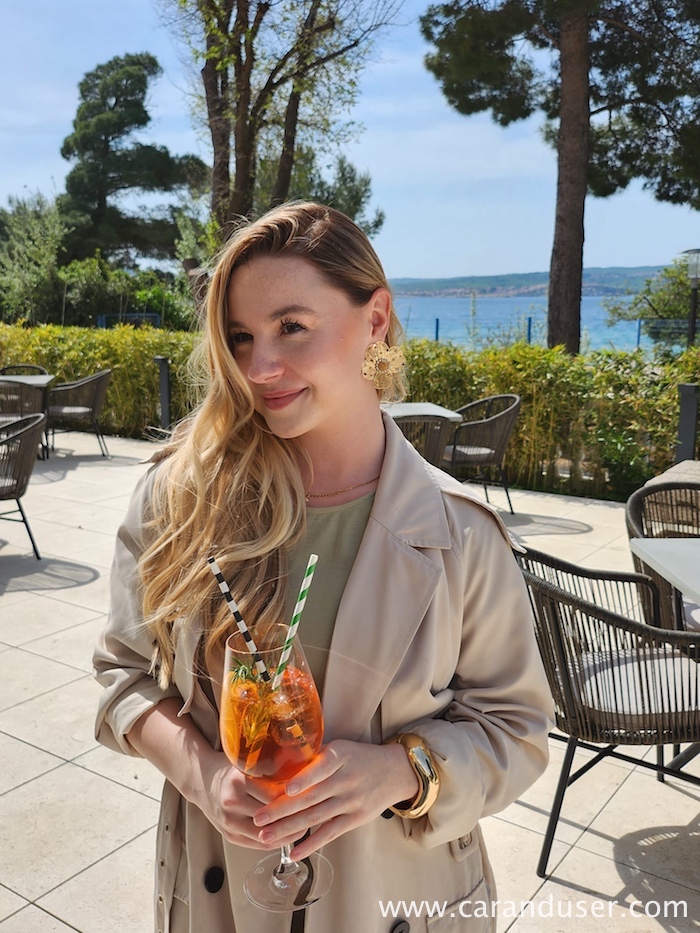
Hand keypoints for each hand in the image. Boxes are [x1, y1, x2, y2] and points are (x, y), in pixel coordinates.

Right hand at [198, 753, 304, 849]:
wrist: (202, 781)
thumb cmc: (231, 768)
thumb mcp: (249, 761)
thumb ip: (271, 768)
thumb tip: (303, 772)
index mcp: (239, 780)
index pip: (274, 796)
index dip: (295, 798)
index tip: (312, 796)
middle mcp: (232, 802)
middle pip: (271, 817)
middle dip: (295, 818)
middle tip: (315, 814)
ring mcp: (228, 822)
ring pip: (265, 835)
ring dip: (287, 834)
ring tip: (306, 827)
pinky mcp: (228, 835)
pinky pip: (256, 844)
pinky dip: (274, 841)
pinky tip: (288, 836)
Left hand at [250, 739, 418, 859]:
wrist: (394, 771)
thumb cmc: (358, 757)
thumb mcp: (340, 748)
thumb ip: (315, 757)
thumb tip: (279, 766)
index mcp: (340, 756)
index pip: (321, 768)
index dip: (305, 779)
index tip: (285, 789)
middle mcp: (346, 779)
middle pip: (312, 797)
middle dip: (282, 810)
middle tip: (258, 819)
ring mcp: (351, 801)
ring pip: (316, 818)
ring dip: (289, 829)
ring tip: (265, 837)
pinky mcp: (355, 819)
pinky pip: (330, 834)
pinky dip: (311, 844)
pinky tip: (293, 853)